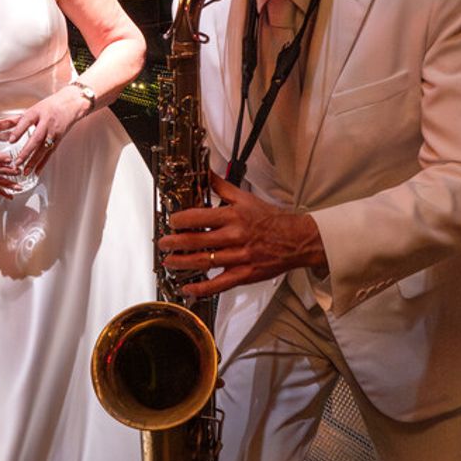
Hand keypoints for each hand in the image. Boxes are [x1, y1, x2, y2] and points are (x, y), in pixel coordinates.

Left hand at [0, 85, 91, 178]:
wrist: (71, 105)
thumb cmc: (48, 107)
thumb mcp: (31, 110)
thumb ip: (13, 120)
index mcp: (37, 113)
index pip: (27, 122)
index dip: (19, 131)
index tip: (11, 141)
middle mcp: (46, 123)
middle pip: (36, 138)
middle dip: (26, 151)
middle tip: (17, 162)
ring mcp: (54, 133)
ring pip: (43, 149)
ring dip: (34, 161)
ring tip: (24, 171)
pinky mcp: (58, 140)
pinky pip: (49, 154)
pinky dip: (42, 164)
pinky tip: (36, 172)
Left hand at [159, 172, 327, 297]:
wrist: (297, 239)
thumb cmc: (272, 219)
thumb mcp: (246, 198)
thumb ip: (222, 187)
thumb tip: (205, 173)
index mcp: (234, 216)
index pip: (199, 217)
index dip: (180, 220)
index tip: (171, 222)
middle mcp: (235, 236)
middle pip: (197, 240)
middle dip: (175, 242)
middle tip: (163, 243)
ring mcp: (240, 256)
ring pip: (204, 261)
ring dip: (182, 263)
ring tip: (168, 262)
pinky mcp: (245, 274)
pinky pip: (220, 283)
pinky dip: (202, 288)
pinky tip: (189, 287)